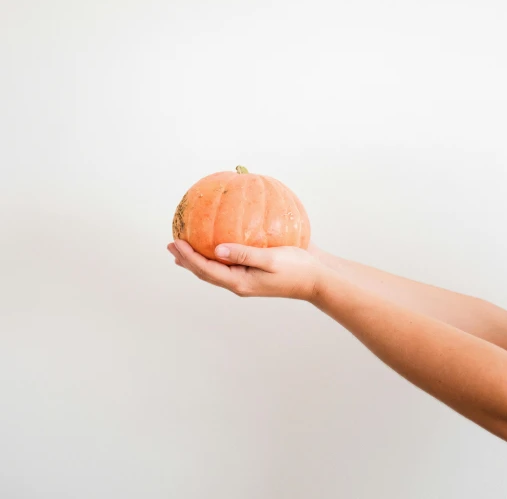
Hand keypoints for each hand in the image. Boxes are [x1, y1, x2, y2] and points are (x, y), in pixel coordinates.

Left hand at [167, 240, 322, 300]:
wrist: (319, 277)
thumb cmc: (298, 269)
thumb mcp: (271, 260)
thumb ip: (244, 254)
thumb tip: (216, 250)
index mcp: (240, 282)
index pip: (206, 270)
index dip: (188, 257)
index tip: (175, 243)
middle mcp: (240, 281)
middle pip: (206, 272)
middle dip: (187, 259)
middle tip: (172, 245)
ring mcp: (248, 277)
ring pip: (217, 268)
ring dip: (200, 257)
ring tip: (187, 246)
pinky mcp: (256, 268)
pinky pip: (232, 259)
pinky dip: (219, 251)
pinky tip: (220, 240)